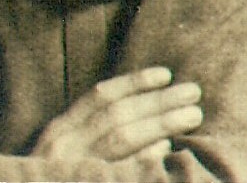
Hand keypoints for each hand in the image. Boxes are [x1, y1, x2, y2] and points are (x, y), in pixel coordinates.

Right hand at [33, 66, 202, 166]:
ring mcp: (75, 168)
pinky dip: (144, 157)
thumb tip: (144, 122)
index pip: (99, 97)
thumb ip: (89, 134)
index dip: (134, 83)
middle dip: (157, 101)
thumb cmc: (53, 179)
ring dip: (160, 123)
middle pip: (117, 115)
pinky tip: (168, 149)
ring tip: (193, 115)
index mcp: (59, 132)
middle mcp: (64, 147)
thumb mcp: (62, 154)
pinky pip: (121, 170)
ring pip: (122, 138)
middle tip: (193, 92)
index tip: (166, 74)